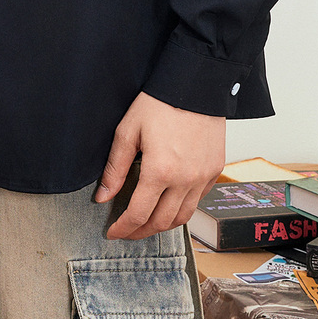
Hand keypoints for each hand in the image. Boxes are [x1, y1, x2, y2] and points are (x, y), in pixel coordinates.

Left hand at [96, 91, 224, 240]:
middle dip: (141, 231)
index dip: (124, 228)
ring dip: (163, 225)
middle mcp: (185, 180)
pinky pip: (198, 200)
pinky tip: (168, 203)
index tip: (113, 233)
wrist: (194, 86)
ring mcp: (203, 177)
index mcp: (160, 171)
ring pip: (183, 216)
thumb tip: (102, 197)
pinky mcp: (215, 170)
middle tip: (127, 232)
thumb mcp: (127, 132)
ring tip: (147, 223)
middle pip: (162, 222)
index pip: (139, 213)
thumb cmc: (158, 104)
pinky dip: (182, 208)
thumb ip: (114, 169)